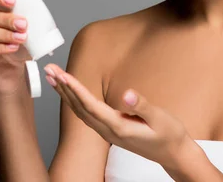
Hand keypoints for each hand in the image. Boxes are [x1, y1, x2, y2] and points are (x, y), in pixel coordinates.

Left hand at [43, 63, 193, 169]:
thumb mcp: (160, 118)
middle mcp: (108, 131)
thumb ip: (142, 106)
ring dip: (65, 94)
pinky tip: (70, 93)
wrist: (174, 153)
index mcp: (118, 127)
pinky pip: (87, 114)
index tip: (62, 75)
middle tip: (49, 69)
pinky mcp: (110, 130)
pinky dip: (75, 101)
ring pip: (80, 112)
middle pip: (79, 108)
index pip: (90, 105)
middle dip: (62, 88)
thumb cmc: (169, 134)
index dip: (75, 89)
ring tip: (53, 78)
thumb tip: (126, 94)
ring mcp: (108, 132)